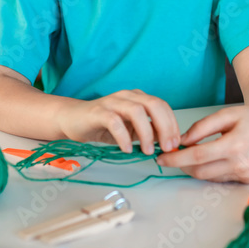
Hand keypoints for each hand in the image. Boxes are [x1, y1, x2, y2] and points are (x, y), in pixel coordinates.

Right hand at [56, 90, 180, 154]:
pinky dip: (124, 137)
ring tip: (147, 151)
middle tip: (167, 147)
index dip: (172, 123)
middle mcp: (127, 96)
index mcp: (137, 98)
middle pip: (153, 105)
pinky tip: (127, 149)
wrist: (72, 119)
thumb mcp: (130, 130)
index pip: (162, 106)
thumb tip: (167, 141)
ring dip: (146, 133)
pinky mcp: (98, 112)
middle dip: (165, 126)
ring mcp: (112, 102)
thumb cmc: (103, 125)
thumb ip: (148, 132)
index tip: (176, 142)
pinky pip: (115, 122)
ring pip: (137, 111)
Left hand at [155, 103, 248, 181]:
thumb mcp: (227, 114)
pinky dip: (211, 171)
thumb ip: (202, 127)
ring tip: (190, 155)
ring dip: (195, 169)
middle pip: (200, 171)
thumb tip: (182, 140)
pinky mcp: (248, 180)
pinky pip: (221, 179)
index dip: (176, 159)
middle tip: (172, 156)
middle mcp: (241, 164)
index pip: (197, 156)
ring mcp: (246, 174)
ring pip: (209, 178)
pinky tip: (210, 160)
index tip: (161, 158)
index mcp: (235, 145)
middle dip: (182, 165)